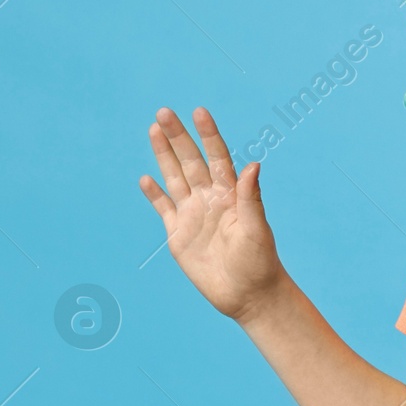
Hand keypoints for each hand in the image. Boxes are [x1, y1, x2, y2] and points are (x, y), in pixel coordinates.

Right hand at [138, 107, 287, 321]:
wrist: (248, 294)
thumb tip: (253, 165)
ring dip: (164, 155)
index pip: (217, 157)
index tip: (199, 112)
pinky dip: (154, 194)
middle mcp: (210, 199)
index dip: (208, 135)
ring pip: (175, 178)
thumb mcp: (256, 229)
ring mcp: (193, 215)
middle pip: (191, 161)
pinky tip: (146, 178)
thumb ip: (251, 198)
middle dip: (178, 137)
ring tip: (154, 129)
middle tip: (164, 112)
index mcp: (231, 194)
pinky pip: (164, 208)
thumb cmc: (259, 261)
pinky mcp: (178, 234)